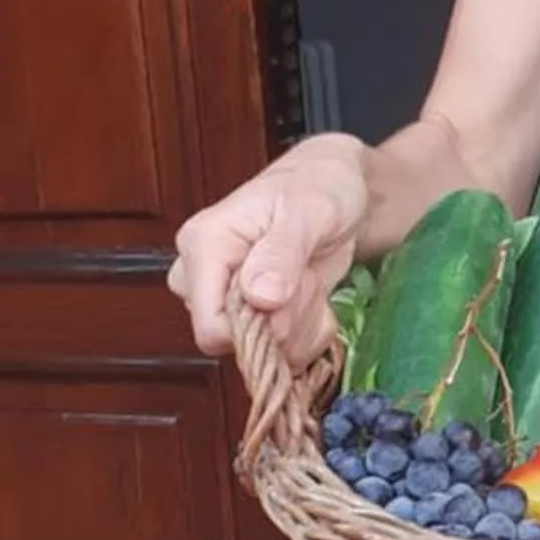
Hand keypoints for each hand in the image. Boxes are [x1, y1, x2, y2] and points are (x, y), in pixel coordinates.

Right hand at [168, 138, 370, 367]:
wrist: (337, 188)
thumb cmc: (318, 186)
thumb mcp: (308, 210)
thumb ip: (281, 253)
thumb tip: (259, 297)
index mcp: (203, 246)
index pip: (211, 326)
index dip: (258, 326)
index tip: (293, 289)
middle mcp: (204, 280)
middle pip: (239, 343)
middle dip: (289, 319)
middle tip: (307, 273)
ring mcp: (226, 302)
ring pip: (265, 353)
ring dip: (304, 323)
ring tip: (311, 276)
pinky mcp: (251, 318)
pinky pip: (283, 353)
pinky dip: (311, 331)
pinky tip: (316, 296)